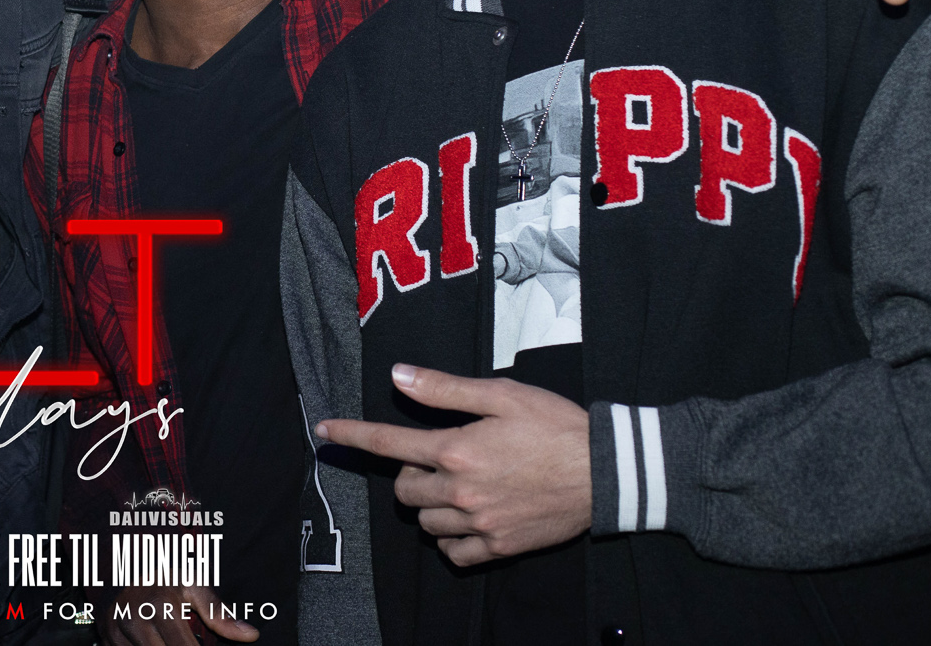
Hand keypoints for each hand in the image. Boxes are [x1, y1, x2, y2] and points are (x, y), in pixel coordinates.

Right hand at [101, 585, 259, 644]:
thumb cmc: (161, 573)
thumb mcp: (191, 583)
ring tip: (172, 639)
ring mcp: (117, 632)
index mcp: (160, 607)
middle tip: (191, 641)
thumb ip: (218, 612)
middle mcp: (135, 621)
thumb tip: (250, 635)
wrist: (116, 560)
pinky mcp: (107, 639)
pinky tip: (157, 641)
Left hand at [315, 363, 588, 568]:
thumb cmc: (554, 425)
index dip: (351, 435)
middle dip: (409, 474)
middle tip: (437, 459)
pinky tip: (466, 519)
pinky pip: (454, 554)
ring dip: (430, 506)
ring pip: (426, 524)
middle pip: (404, 490)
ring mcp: (480, 523)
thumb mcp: (500, 394)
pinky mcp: (501, 545)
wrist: (606, 471)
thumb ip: (443, 388)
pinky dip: (451, 539)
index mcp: (457, 449)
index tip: (324, 431)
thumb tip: (397, 375)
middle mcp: (462, 491)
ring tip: (457, 487)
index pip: (387, 443)